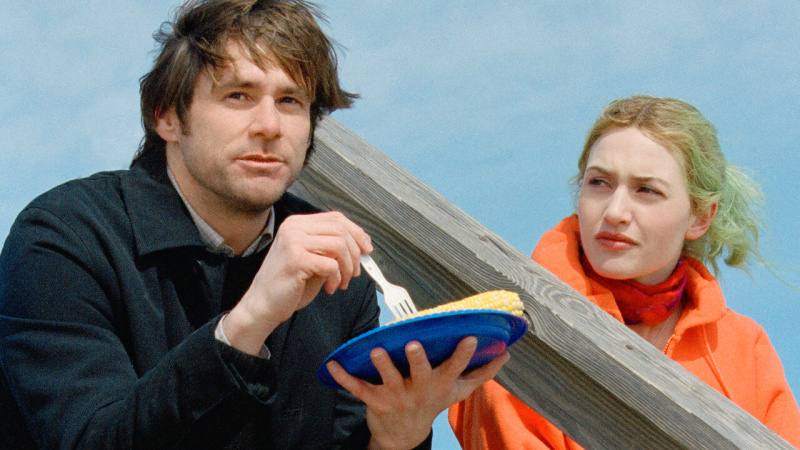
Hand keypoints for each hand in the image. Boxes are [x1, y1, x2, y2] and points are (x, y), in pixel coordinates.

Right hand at [224, 211, 371, 354]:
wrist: (262, 305)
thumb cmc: (288, 285)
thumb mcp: (313, 259)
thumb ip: (331, 249)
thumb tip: (361, 245)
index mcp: (297, 224)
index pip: (336, 218)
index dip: (357, 232)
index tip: (367, 248)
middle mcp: (294, 228)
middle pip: (341, 230)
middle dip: (355, 253)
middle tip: (354, 273)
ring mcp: (293, 241)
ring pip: (339, 245)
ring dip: (347, 268)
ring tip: (341, 282)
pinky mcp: (296, 259)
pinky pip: (331, 264)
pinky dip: (337, 278)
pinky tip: (330, 288)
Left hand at [326, 337, 509, 449]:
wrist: (404, 435)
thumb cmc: (433, 403)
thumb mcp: (459, 391)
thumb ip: (481, 372)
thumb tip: (506, 354)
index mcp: (440, 384)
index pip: (455, 367)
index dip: (463, 353)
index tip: (469, 337)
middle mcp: (420, 389)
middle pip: (421, 373)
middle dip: (418, 359)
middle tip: (414, 345)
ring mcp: (396, 396)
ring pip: (388, 378)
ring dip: (381, 364)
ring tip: (376, 350)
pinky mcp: (374, 400)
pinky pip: (358, 388)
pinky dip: (344, 377)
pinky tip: (332, 365)